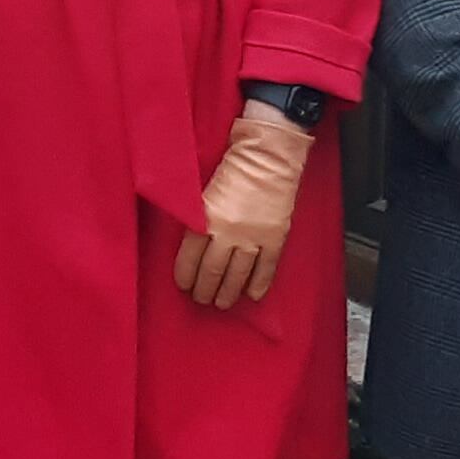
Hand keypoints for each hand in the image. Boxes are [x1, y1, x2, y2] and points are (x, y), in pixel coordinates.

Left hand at [172, 103, 312, 308]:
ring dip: (228, 293)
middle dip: (205, 290)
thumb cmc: (232, 166)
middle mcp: (228, 232)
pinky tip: (252, 295)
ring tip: (222, 303)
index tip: (184, 286)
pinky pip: (266, 268)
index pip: (190, 257)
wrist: (268, 155)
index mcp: (205, 218)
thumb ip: (198, 218)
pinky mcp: (275, 237)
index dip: (186, 276)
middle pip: (213, 272)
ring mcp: (253, 237)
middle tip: (201, 299)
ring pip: (238, 276)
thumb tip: (193, 244)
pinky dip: (259, 285)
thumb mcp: (203, 191)